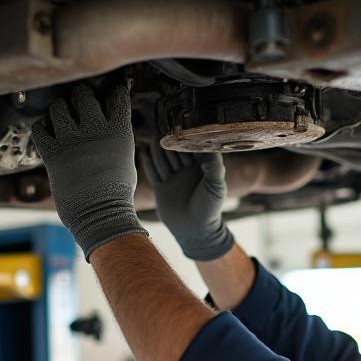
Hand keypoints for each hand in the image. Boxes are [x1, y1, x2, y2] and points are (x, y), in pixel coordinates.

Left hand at [31, 83, 147, 259]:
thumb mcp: (126, 157)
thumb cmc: (117, 192)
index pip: (116, 94)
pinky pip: (39, 128)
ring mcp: (72, 140)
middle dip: (80, 97)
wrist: (101, 215)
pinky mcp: (52, 153)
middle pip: (83, 93)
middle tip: (79, 105)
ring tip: (62, 118)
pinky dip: (42, 127)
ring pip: (58, 106)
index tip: (107, 94)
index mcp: (119, 130)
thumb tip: (109, 124)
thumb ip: (116, 136)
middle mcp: (95, 130)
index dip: (111, 92)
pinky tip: (49, 134)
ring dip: (59, 110)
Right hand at [144, 143, 234, 260]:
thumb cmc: (209, 209)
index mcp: (201, 168)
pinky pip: (153, 172)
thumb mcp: (216, 186)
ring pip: (163, 160)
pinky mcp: (162, 187)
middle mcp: (186, 171)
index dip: (185, 139)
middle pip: (175, 152)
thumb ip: (214, 166)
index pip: (192, 148)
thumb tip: (210, 148)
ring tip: (155, 142)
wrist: (195, 230)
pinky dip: (148, 163)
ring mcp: (173, 178)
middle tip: (164, 135)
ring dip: (159, 152)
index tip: (181, 130)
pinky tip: (144, 152)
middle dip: (170, 144)